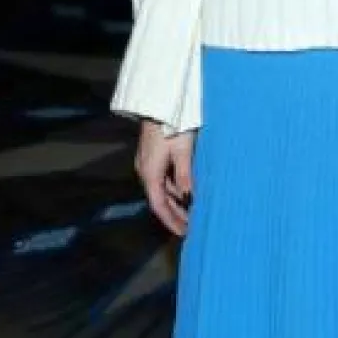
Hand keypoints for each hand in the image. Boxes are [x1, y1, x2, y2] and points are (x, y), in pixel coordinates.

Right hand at [136, 122, 195, 238]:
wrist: (159, 104)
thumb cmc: (172, 126)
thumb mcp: (183, 152)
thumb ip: (185, 176)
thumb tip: (189, 198)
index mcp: (150, 174)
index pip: (159, 206)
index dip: (172, 221)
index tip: (184, 233)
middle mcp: (145, 172)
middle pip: (160, 200)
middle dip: (175, 215)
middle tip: (191, 227)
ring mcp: (148, 164)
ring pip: (162, 190)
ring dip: (176, 203)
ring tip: (192, 213)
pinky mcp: (153, 157)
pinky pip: (163, 180)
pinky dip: (174, 190)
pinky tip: (186, 193)